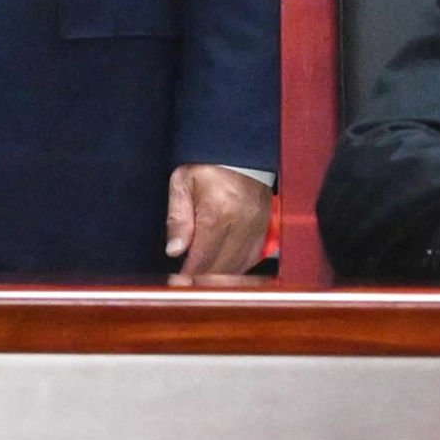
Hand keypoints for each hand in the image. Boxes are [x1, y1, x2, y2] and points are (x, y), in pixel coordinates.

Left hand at [164, 163, 271, 282]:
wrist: (239, 152)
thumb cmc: (207, 166)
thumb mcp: (182, 183)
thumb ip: (177, 217)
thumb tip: (174, 250)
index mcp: (218, 212)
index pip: (203, 257)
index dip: (189, 276)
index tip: (178, 285)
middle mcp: (242, 224)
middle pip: (222, 268)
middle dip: (202, 282)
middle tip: (186, 287)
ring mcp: (257, 228)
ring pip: (238, 268)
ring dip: (219, 279)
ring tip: (201, 281)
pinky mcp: (265, 230)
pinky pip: (251, 260)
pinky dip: (235, 269)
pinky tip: (222, 271)